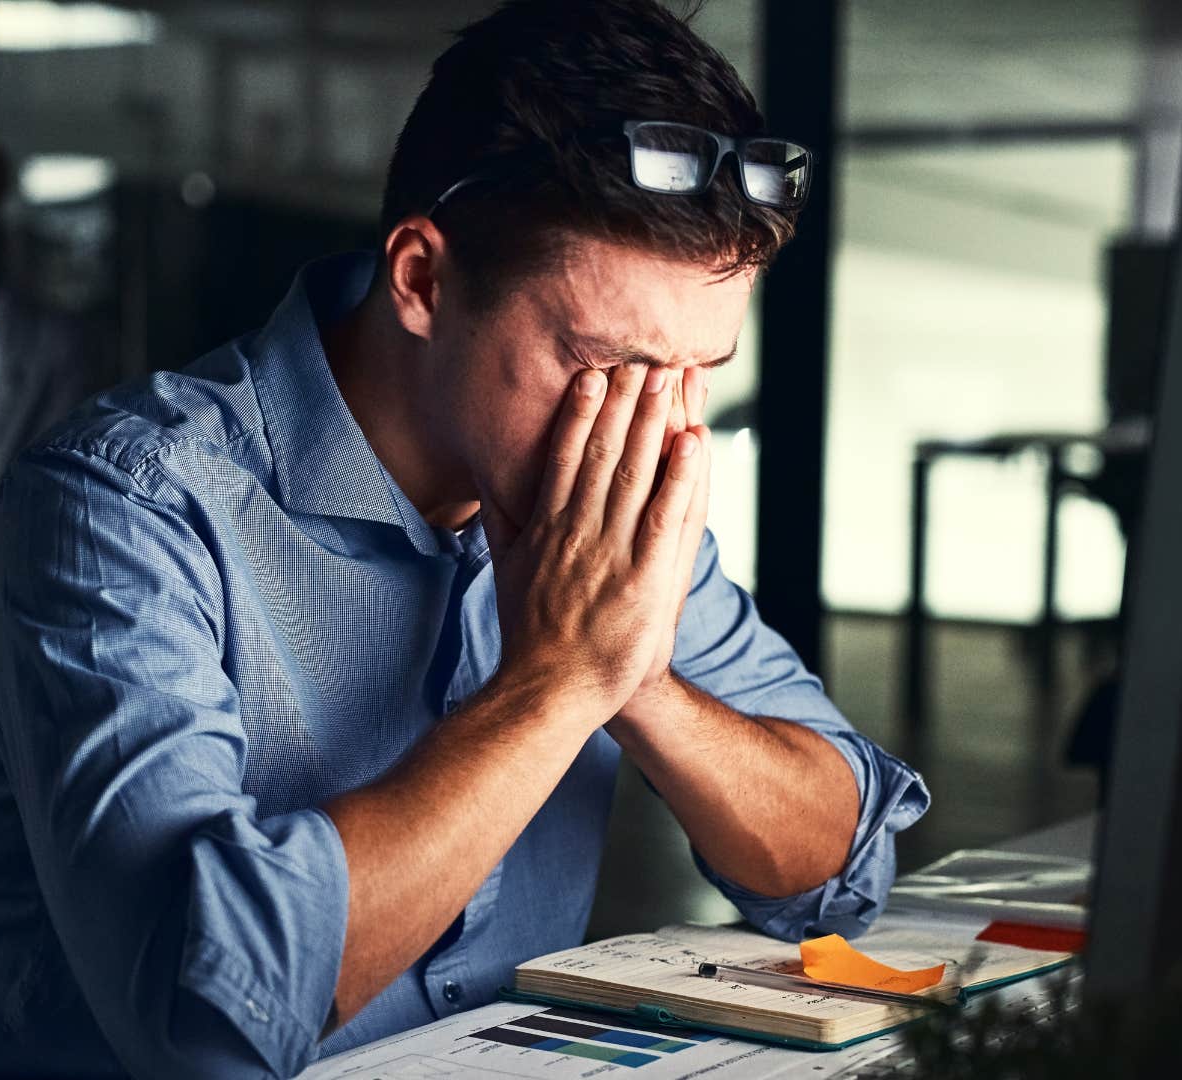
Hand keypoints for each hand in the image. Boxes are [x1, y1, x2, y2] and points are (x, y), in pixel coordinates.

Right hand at [478, 362, 711, 723]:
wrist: (549, 693)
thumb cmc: (529, 634)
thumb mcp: (503, 569)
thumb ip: (501, 519)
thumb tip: (488, 476)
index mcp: (547, 527)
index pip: (567, 456)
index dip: (583, 411)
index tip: (596, 373)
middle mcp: (578, 532)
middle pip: (605, 453)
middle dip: (626, 402)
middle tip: (644, 357)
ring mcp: (611, 554)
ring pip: (636, 474)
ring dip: (654, 422)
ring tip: (670, 379)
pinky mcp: (644, 579)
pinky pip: (666, 518)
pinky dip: (681, 478)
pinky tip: (693, 443)